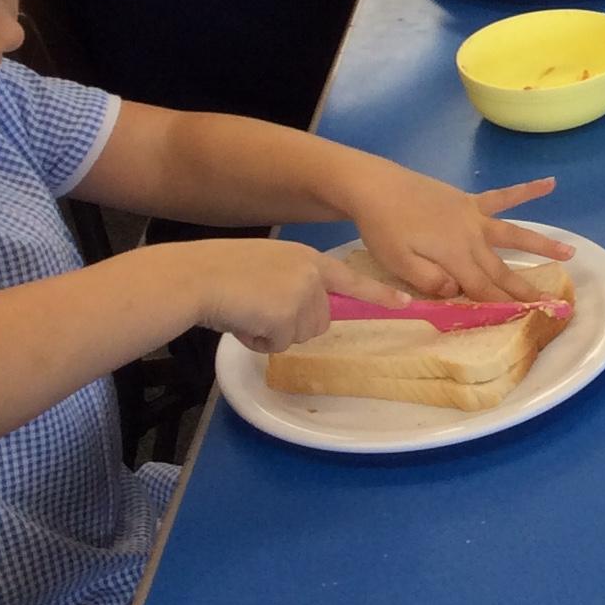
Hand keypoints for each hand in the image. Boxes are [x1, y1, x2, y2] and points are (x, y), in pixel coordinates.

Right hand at [179, 238, 404, 354]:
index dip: (379, 294)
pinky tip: (241, 319)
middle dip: (290, 324)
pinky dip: (258, 341)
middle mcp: (312, 275)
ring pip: (299, 335)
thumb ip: (291, 283)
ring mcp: (303, 294)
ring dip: (272, 332)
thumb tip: (293, 313)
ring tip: (246, 310)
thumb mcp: (267, 267)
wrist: (198, 277)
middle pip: (319, 321)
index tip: (406, 303)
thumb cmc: (221, 272)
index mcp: (307, 259)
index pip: (351, 279)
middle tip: (258, 308)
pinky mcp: (289, 315)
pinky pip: (278, 345)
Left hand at [340, 168, 571, 303]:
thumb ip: (429, 279)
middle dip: (526, 288)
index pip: (482, 288)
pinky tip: (550, 183)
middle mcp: (472, 237)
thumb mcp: (397, 262)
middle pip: (501, 268)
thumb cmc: (383, 228)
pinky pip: (502, 196)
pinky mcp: (469, 201)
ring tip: (570, 252)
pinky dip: (527, 191)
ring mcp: (474, 217)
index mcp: (454, 256)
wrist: (377, 186)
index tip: (527, 319)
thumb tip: (458, 291)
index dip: (503, 305)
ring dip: (542, 244)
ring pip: (514, 234)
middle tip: (554, 303)